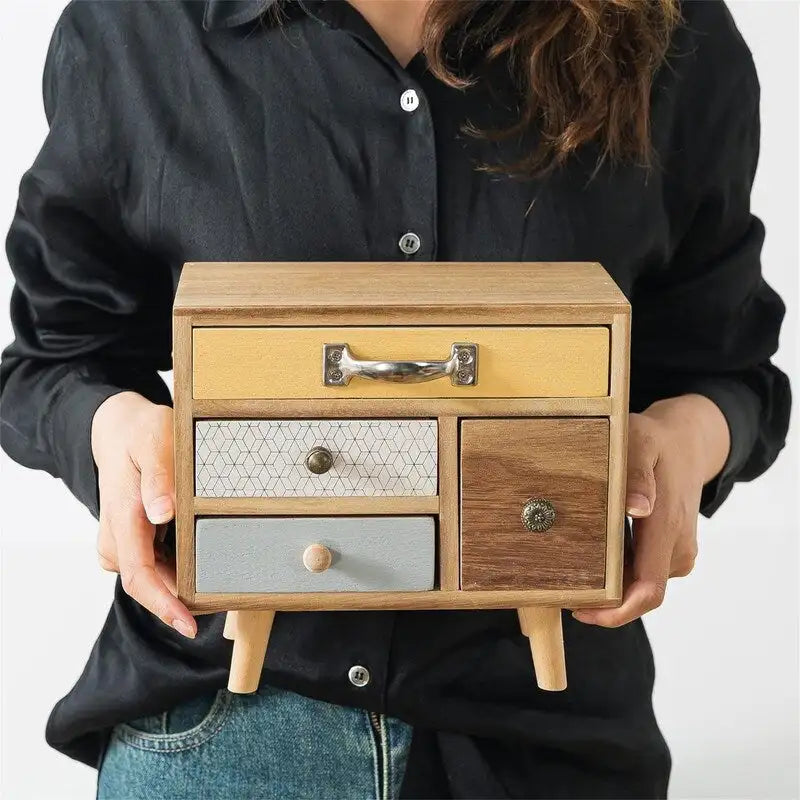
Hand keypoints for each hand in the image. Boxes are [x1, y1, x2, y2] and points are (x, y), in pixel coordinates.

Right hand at [91, 391, 195, 637]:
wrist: (119, 428)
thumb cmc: (141, 433)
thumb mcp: (154, 442)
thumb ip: (158, 478)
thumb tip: (161, 513)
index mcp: (123, 516)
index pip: (139, 575)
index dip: (164, 605)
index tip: (189, 624)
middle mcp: (117, 536)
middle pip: (149, 583)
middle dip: (179, 601)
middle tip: (223, 603)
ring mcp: (122, 539)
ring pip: (153, 575)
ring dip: (179, 585)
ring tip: (218, 584)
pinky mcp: (132, 538)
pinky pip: (154, 562)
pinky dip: (176, 568)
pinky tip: (200, 563)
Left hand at [573, 394, 729, 627]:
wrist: (689, 442)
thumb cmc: (656, 440)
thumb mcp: (641, 442)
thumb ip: (636, 473)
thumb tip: (637, 508)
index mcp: (667, 527)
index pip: (648, 589)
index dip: (616, 611)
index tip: (581, 609)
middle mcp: (677, 547)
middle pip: (638, 593)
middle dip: (602, 600)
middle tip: (560, 589)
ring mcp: (677, 551)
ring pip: (639, 582)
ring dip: (608, 584)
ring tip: (569, 571)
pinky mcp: (671, 550)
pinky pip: (642, 570)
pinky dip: (617, 571)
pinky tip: (590, 556)